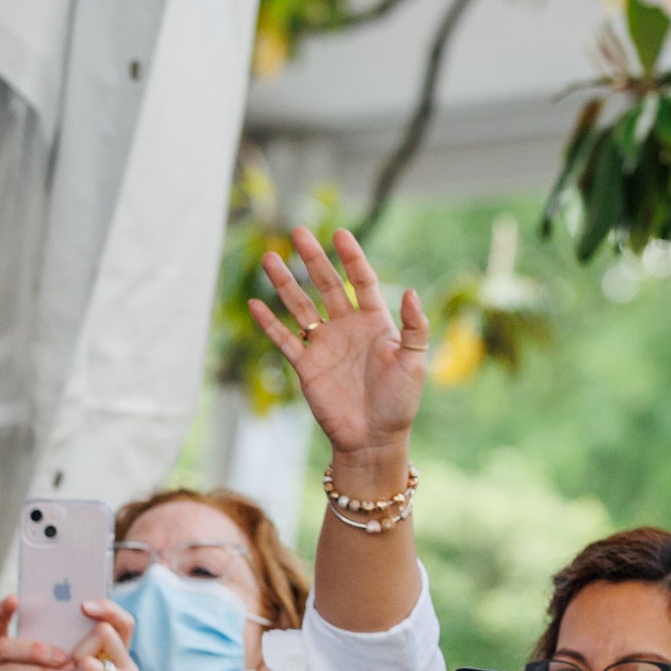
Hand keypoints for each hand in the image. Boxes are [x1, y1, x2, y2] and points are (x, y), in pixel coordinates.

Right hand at [248, 227, 429, 467]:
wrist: (373, 439)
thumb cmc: (399, 403)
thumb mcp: (414, 364)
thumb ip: (414, 328)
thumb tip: (413, 293)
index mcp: (375, 324)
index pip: (362, 282)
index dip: (352, 258)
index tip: (341, 234)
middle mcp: (348, 329)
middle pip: (327, 286)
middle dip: (313, 260)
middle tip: (298, 232)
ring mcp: (325, 345)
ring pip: (301, 306)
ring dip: (285, 283)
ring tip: (270, 256)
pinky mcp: (306, 366)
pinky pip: (284, 339)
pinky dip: (269, 323)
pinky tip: (255, 303)